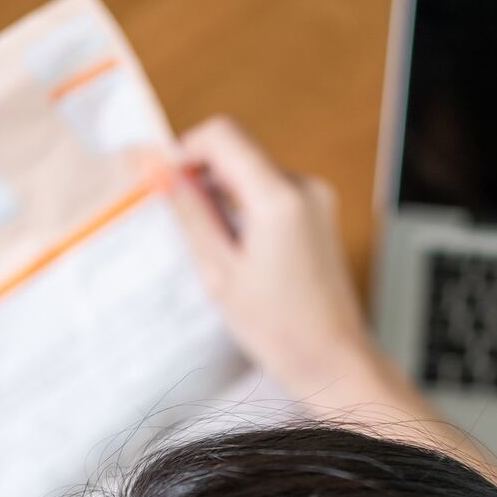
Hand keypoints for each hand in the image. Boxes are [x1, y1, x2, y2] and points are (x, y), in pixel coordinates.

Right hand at [168, 116, 405, 410]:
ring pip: (253, 171)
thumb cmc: (280, 329)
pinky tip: (231, 245)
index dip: (185, 150)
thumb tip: (165, 176)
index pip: (222, 136)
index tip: (162, 177)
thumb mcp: (220, 273)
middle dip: (200, 172)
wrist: (334, 359)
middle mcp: (304, 188)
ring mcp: (316, 200)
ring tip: (203, 237)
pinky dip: (244, 205)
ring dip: (221, 191)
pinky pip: (271, 192)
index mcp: (279, 198)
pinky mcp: (319, 214)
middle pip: (238, 151)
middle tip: (171, 208)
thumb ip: (192, 215)